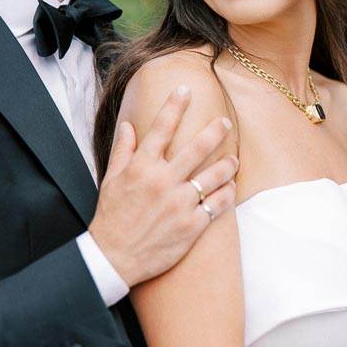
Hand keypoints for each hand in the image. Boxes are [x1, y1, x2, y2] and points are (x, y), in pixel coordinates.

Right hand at [89, 85, 237, 286]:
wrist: (114, 257)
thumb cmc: (112, 217)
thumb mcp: (112, 180)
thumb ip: (123, 151)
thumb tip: (129, 125)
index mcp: (141, 167)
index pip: (161, 128)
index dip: (174, 105)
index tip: (186, 88)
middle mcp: (161, 182)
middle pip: (195, 148)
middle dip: (214, 131)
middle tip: (225, 121)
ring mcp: (178, 204)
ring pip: (212, 176)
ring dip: (227, 165)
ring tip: (234, 160)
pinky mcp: (190, 226)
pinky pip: (217, 205)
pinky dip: (226, 194)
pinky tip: (230, 188)